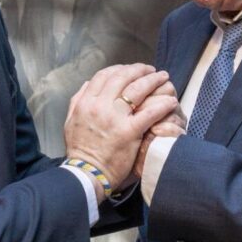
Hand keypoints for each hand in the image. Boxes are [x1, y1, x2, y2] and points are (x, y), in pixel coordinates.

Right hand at [64, 64, 177, 198]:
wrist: (86, 173)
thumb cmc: (80, 150)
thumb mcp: (70, 121)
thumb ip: (78, 100)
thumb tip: (89, 84)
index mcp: (86, 102)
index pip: (104, 76)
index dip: (120, 68)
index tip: (130, 69)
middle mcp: (100, 106)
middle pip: (123, 77)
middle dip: (139, 70)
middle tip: (151, 69)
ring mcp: (115, 118)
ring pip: (137, 90)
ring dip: (153, 80)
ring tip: (163, 77)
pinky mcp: (130, 132)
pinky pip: (150, 112)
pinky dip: (163, 104)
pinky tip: (171, 101)